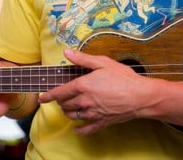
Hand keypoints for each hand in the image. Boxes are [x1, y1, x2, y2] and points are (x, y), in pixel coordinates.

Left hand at [39, 48, 156, 134]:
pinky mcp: (101, 122)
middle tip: (61, 97)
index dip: (48, 96)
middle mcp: (84, 101)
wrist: (141, 96)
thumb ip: (82, 58)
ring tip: (68, 107)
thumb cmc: (123, 77)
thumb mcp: (102, 62)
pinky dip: (79, 129)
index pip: (59, 92)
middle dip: (60, 101)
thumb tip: (66, 52)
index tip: (42, 98)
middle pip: (65, 105)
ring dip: (67, 112)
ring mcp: (92, 113)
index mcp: (83, 85)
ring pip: (72, 116)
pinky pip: (86, 129)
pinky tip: (77, 128)